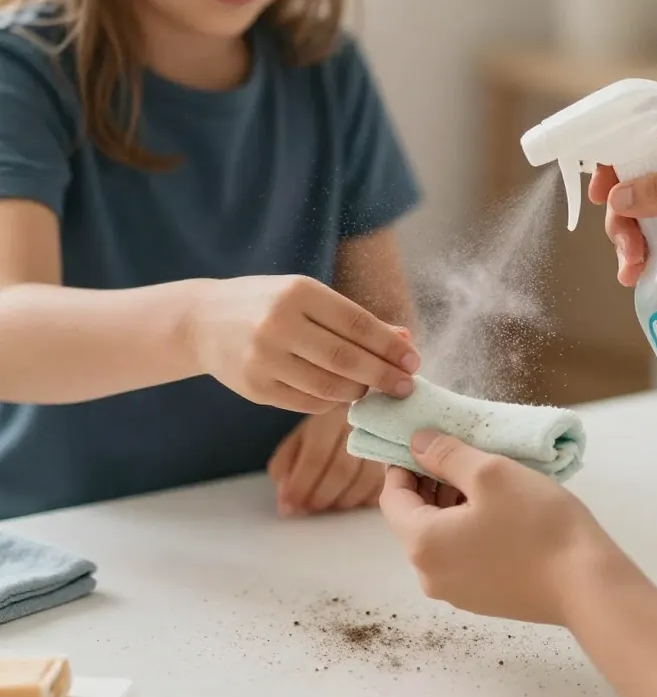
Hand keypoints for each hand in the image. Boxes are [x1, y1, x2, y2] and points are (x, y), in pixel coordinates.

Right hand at [185, 275, 419, 413]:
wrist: (202, 321)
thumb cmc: (268, 304)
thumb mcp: (308, 297)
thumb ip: (355, 319)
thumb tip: (404, 338)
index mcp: (298, 293)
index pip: (357, 323)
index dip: (389, 346)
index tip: (413, 361)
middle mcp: (279, 324)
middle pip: (346, 359)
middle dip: (382, 375)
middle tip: (406, 386)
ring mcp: (263, 358)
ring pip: (328, 386)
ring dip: (359, 392)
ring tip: (374, 389)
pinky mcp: (255, 388)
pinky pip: (307, 403)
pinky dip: (331, 402)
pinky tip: (343, 395)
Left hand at [268, 405, 384, 514]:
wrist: (365, 411)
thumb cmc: (326, 430)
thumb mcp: (299, 439)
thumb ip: (285, 468)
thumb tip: (286, 504)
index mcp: (331, 417)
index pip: (316, 455)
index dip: (301, 485)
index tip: (290, 505)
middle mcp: (360, 426)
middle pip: (342, 470)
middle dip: (321, 497)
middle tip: (308, 509)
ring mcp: (383, 440)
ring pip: (366, 480)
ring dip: (342, 501)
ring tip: (327, 504)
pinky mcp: (395, 457)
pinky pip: (382, 486)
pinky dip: (363, 500)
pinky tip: (349, 499)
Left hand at [378, 431, 620, 624]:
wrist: (587, 585)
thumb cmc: (536, 524)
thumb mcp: (490, 473)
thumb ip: (446, 454)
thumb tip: (417, 443)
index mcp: (422, 544)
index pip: (392, 497)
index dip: (403, 463)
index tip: (424, 439)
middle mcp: (430, 575)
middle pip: (414, 518)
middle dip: (430, 481)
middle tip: (460, 451)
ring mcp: (457, 592)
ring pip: (439, 536)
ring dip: (452, 502)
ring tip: (485, 476)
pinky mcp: (483, 599)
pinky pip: (461, 554)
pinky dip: (468, 527)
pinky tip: (500, 508)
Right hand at [588, 118, 656, 284]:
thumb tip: (616, 196)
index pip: (635, 146)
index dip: (611, 169)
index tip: (597, 198)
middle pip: (634, 189)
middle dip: (623, 220)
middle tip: (627, 250)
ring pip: (645, 219)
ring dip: (633, 244)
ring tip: (632, 273)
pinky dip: (650, 256)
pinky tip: (642, 276)